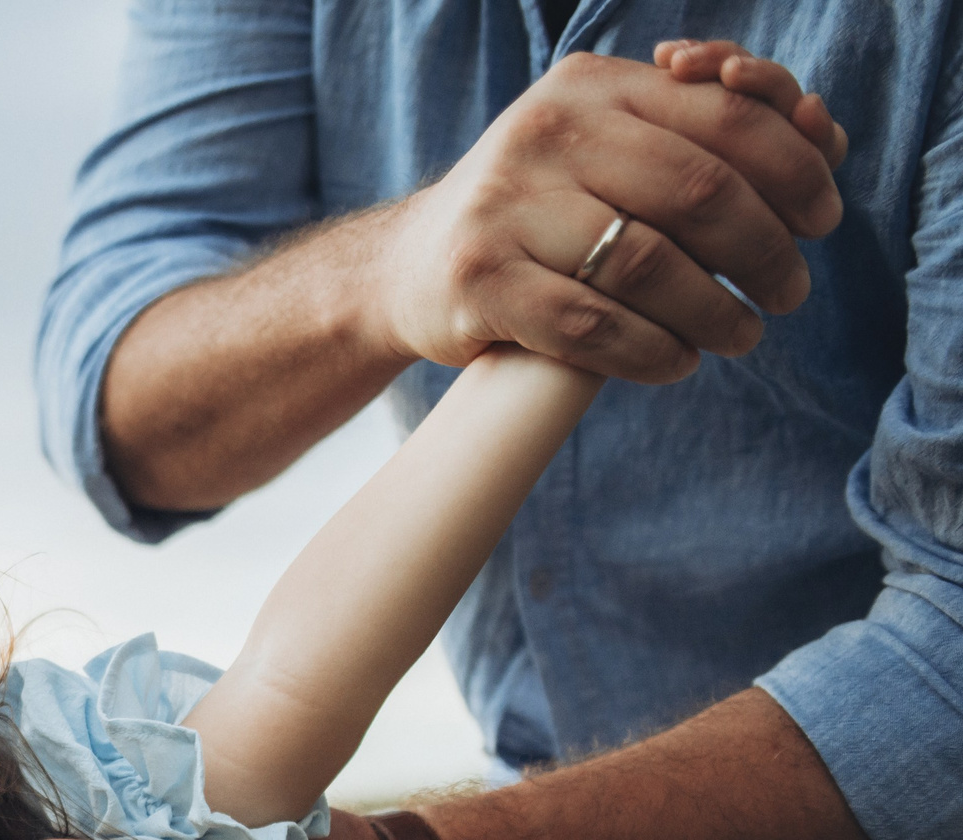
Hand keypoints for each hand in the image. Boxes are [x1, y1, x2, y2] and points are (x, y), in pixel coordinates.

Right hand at [368, 46, 846, 383]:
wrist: (404, 268)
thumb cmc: (536, 212)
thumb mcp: (605, 146)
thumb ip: (698, 132)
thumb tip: (825, 134)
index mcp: (591, 87)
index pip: (727, 114)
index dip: (795, 169)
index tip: (821, 221)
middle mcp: (546, 133)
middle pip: (700, 189)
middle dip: (766, 250)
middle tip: (788, 292)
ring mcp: (505, 206)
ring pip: (650, 263)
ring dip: (715, 312)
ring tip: (739, 336)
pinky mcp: (478, 280)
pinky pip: (592, 324)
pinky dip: (650, 351)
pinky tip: (675, 362)